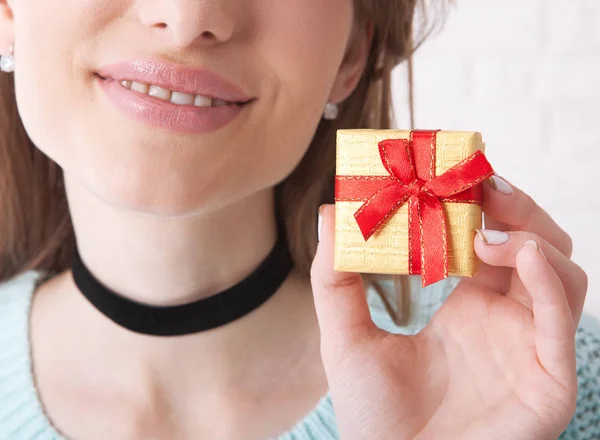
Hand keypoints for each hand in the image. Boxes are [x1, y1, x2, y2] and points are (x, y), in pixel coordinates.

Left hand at [310, 176, 587, 439]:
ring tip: (485, 232)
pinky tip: (519, 255)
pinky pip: (561, 322)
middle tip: (480, 182)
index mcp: (469, 307)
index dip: (476, 204)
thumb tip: (328, 213)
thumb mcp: (346, 336)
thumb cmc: (375, 417)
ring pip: (562, 274)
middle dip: (514, 207)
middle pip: (534, 245)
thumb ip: (336, 278)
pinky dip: (549, 281)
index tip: (447, 173)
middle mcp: (506, 321)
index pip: (489, 239)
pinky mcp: (547, 382)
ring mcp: (530, 348)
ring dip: (532, 238)